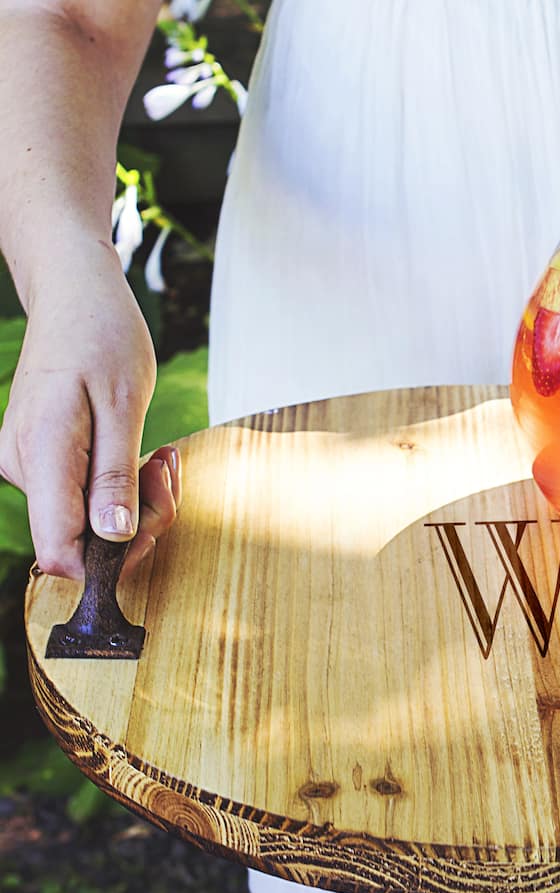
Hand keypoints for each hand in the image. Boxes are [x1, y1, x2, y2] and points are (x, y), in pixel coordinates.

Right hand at [0, 242, 179, 579]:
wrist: (75, 296)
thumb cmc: (103, 338)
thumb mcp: (124, 406)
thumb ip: (115, 476)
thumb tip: (112, 539)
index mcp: (42, 453)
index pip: (58, 549)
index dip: (107, 561)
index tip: (149, 531)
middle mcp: (22, 467)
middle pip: (83, 538)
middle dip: (140, 518)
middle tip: (168, 469)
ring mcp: (28, 466)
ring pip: (89, 518)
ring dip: (137, 498)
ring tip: (161, 454)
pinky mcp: (43, 461)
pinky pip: (85, 494)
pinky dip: (122, 483)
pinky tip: (143, 452)